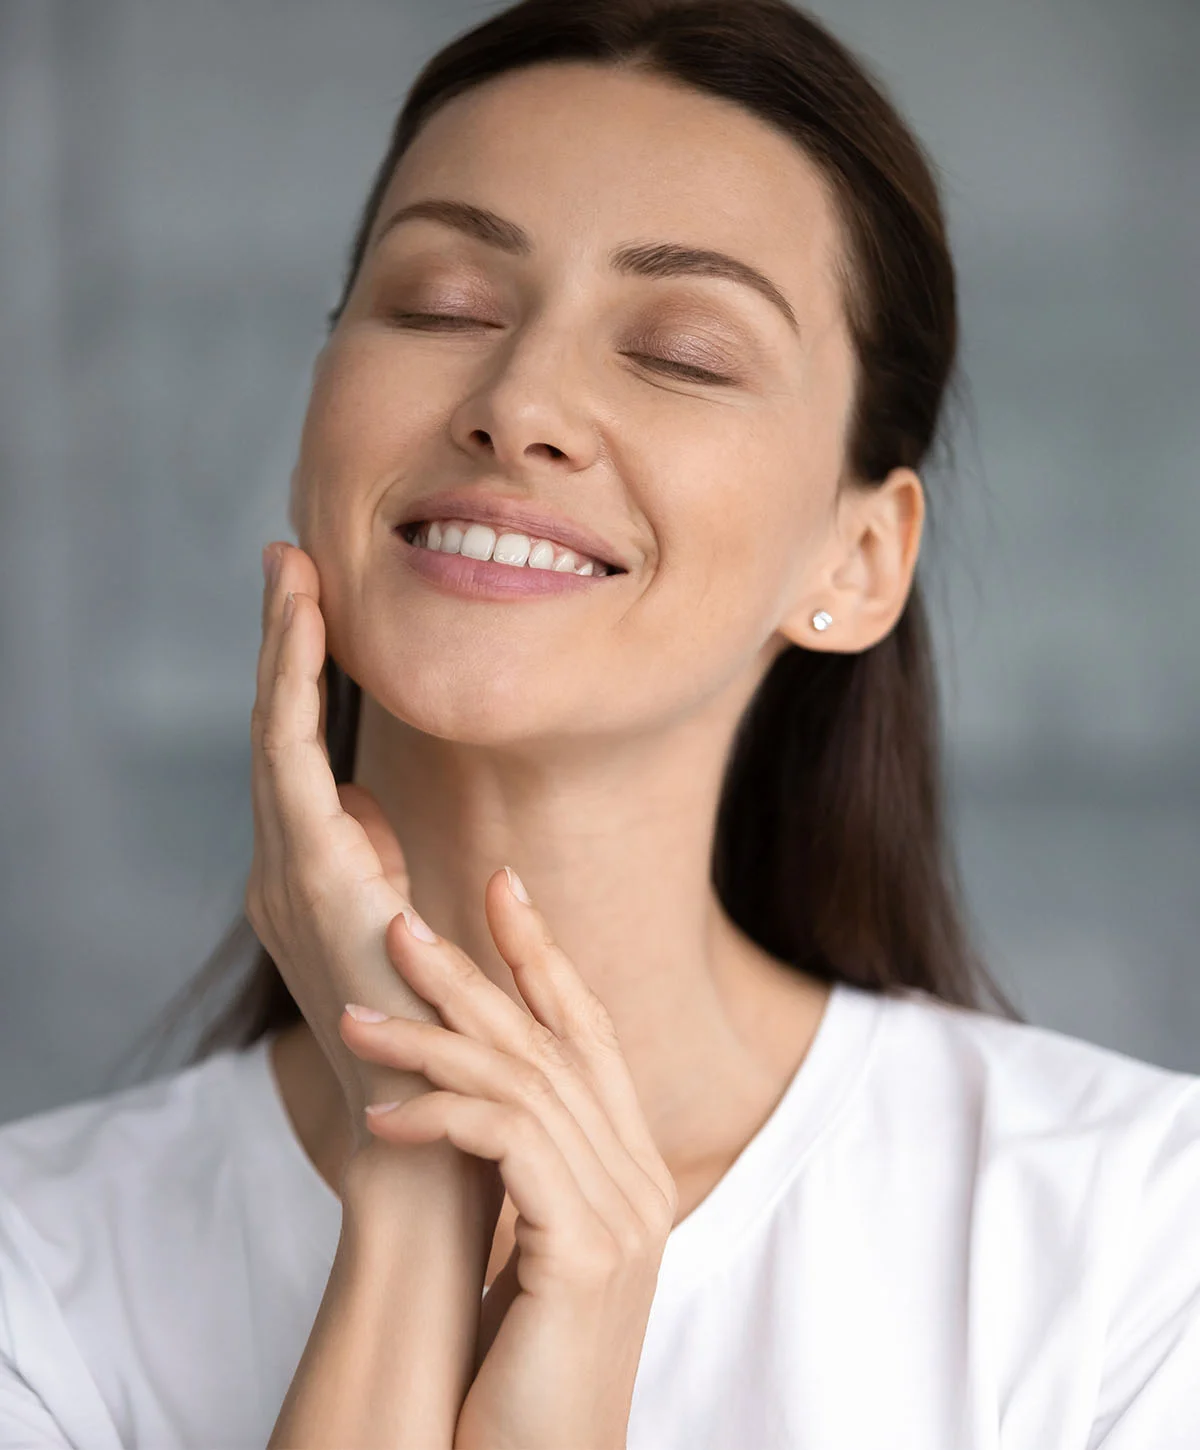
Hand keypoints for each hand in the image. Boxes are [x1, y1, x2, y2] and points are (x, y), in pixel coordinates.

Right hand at [246, 540, 443, 1147]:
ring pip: (276, 740)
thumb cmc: (435, 1049)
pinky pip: (295, 769)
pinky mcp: (317, 890)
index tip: (314, 607)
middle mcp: (285, 878)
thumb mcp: (402, 933)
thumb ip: (373, 868)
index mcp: (312, 886)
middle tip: (286, 560)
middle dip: (283, 645)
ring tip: (291, 571)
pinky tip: (307, 631)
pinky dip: (295, 696)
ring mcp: (290, 884)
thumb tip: (363, 804)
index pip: (300, 761)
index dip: (302, 681)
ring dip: (285, 651)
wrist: (427, 1146)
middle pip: (277, 736)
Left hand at [338, 865, 678, 1449]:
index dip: (543, 953)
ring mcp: (622, 1210)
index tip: (499, 887)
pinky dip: (439, 1117)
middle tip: (401, 923)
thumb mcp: (529, 1242)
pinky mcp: (586, 1249)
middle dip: (476, 970)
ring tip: (353, 1018)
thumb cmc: (519, 1364)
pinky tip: (379, 1119)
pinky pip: (507, 1146)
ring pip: (521, 1081)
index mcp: (627, 1163)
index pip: (589, 1031)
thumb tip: (466, 1087)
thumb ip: (525, 1162)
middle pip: (551, 1039)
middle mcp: (637, 1174)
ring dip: (430, 1041)